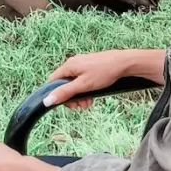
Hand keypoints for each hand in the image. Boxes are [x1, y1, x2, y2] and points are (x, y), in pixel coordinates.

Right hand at [45, 49, 164, 109]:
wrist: (124, 63)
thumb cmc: (104, 73)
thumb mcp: (83, 86)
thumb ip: (65, 93)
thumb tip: (46, 101)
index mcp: (69, 66)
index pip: (53, 81)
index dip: (56, 95)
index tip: (64, 105)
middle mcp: (73, 63)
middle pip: (64, 84)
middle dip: (71, 97)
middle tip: (80, 107)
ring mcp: (82, 64)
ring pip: (75, 83)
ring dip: (79, 96)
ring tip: (88, 104)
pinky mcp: (90, 66)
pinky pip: (82, 80)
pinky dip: (85, 90)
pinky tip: (93, 97)